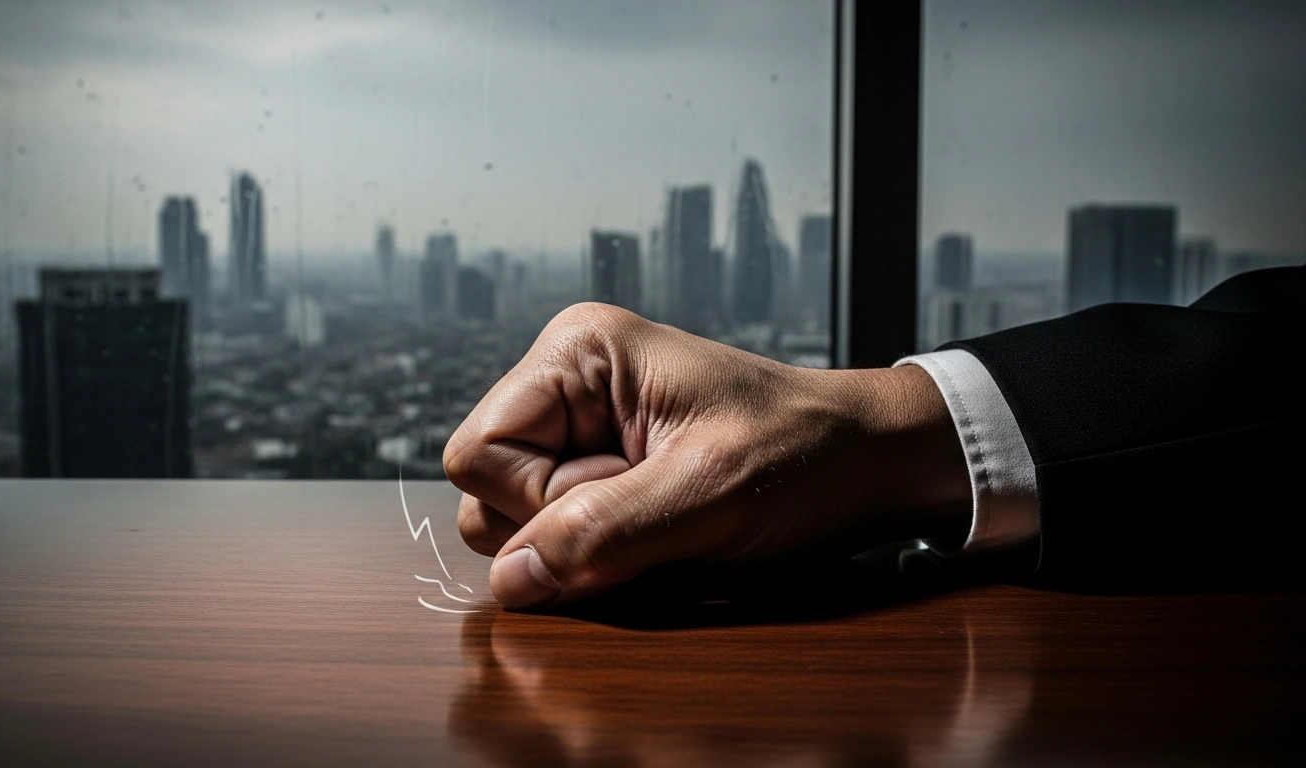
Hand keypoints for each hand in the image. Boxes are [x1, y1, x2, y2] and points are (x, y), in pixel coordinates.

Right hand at [444, 303, 971, 609]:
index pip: (478, 455)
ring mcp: (581, 429)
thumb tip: (511, 581)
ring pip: (515, 521)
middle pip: (486, 491)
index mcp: (576, 353)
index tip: (626, 493)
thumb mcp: (709, 493)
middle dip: (562, 526)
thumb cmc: (805, 452)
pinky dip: (602, 554)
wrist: (868, 463)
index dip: (539, 502)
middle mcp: (565, 385)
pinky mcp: (601, 471)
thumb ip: (604, 534)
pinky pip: (560, 533)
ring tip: (662, 521)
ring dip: (584, 546)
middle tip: (654, 507)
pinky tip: (660, 534)